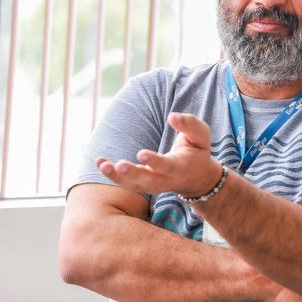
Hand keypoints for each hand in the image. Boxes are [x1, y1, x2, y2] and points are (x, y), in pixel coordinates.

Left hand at [96, 112, 220, 196]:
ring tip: (102, 165)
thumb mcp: (202, 136)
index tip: (141, 153)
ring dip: (117, 177)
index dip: (154, 161)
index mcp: (180, 167)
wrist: (197, 179)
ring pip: (134, 185)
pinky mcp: (143, 184)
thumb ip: (189, 124)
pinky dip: (113, 175)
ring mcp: (153, 185)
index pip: (167, 166)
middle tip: (119, 165)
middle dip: (133, 174)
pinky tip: (99, 162)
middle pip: (148, 181)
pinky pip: (127, 183)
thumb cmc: (197, 152)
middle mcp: (166, 179)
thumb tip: (172, 116)